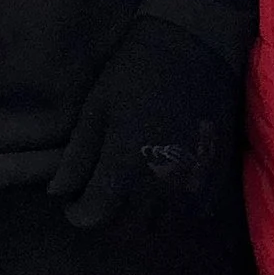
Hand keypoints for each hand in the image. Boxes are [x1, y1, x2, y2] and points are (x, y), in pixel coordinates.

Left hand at [48, 15, 239, 230]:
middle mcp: (159, 185)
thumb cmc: (136, 71)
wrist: (196, 45)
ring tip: (131, 194)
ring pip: (161, 226)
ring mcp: (191, 185)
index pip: (95, 216)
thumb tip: (58, 192)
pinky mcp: (215, 177)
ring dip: (141, 218)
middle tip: (100, 194)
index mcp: (125, 166)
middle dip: (107, 217)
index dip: (78, 213)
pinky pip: (192, 215)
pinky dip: (174, 212)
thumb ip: (78, 157)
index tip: (73, 202)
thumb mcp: (96, 109)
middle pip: (127, 228)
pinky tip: (163, 190)